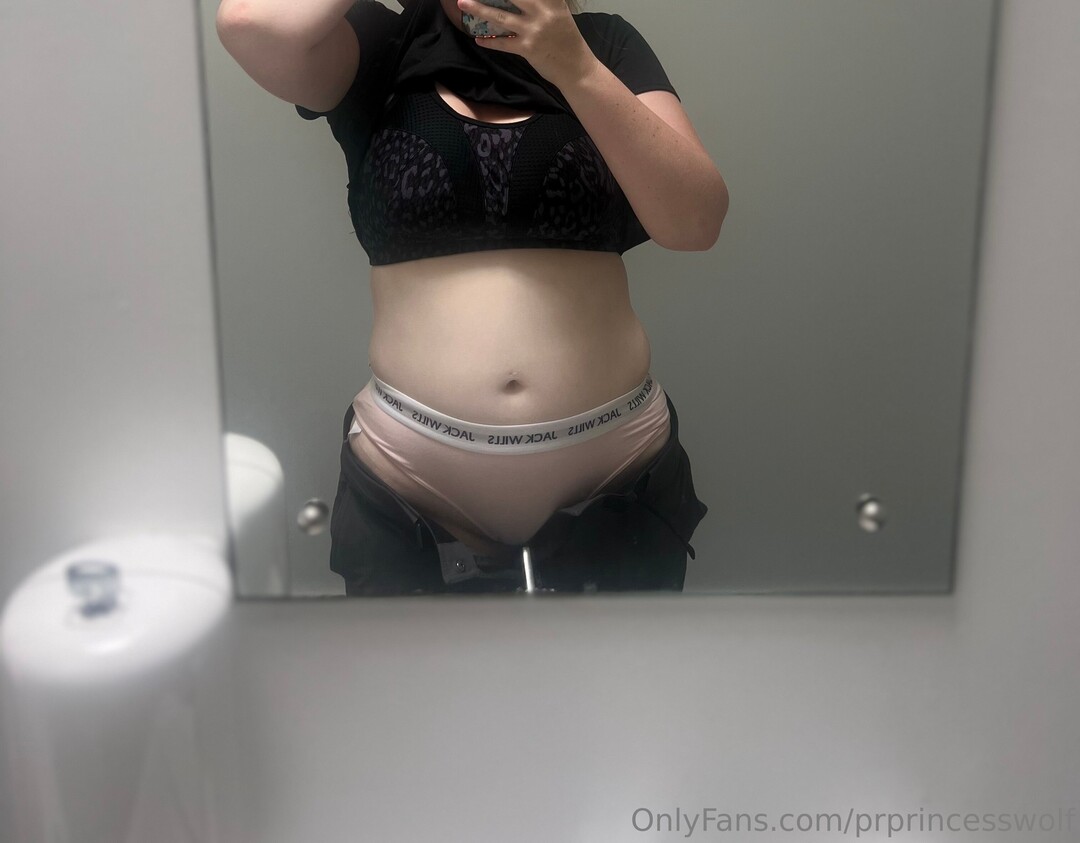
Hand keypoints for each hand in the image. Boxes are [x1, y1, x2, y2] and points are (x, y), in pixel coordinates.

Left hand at [457, 0, 599, 90]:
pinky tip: (478, 40)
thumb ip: (544, 2)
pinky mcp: (527, 48)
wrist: (577, 69)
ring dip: (478, 9)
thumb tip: (519, 1)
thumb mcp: (560, 13)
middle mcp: (543, 11)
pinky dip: (489, 42)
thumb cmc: (568, 40)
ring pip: (500, 16)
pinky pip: (503, 43)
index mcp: (552, 0)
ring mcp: (534, 30)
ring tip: (462, 3)